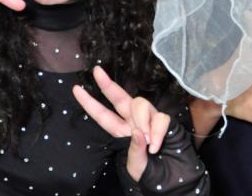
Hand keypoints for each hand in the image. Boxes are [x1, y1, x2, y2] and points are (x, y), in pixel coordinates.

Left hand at [72, 66, 170, 181]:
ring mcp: (150, 119)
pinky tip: (156, 146)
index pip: (102, 115)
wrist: (175, 179)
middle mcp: (134, 122)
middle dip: (107, 85)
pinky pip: (159, 117)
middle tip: (96, 71)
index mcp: (121, 133)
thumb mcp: (137, 168)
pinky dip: (157, 132)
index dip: (90, 103)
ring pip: (140, 104)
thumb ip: (134, 150)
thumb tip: (138, 131)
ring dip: (142, 121)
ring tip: (148, 143)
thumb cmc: (153, 176)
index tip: (76, 89)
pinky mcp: (165, 120)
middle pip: (119, 98)